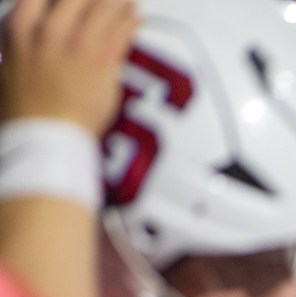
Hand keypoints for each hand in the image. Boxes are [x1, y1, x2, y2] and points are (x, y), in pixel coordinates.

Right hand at [1, 0, 137, 134]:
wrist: (44, 136)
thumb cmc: (26, 110)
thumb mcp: (11, 66)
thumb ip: (27, 43)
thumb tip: (37, 38)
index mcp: (20, 28)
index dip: (63, 0)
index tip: (75, 3)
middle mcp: (49, 30)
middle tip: (104, 3)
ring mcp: (77, 43)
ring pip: (104, 6)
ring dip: (119, 3)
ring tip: (127, 4)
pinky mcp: (103, 60)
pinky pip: (122, 29)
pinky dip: (130, 21)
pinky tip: (134, 19)